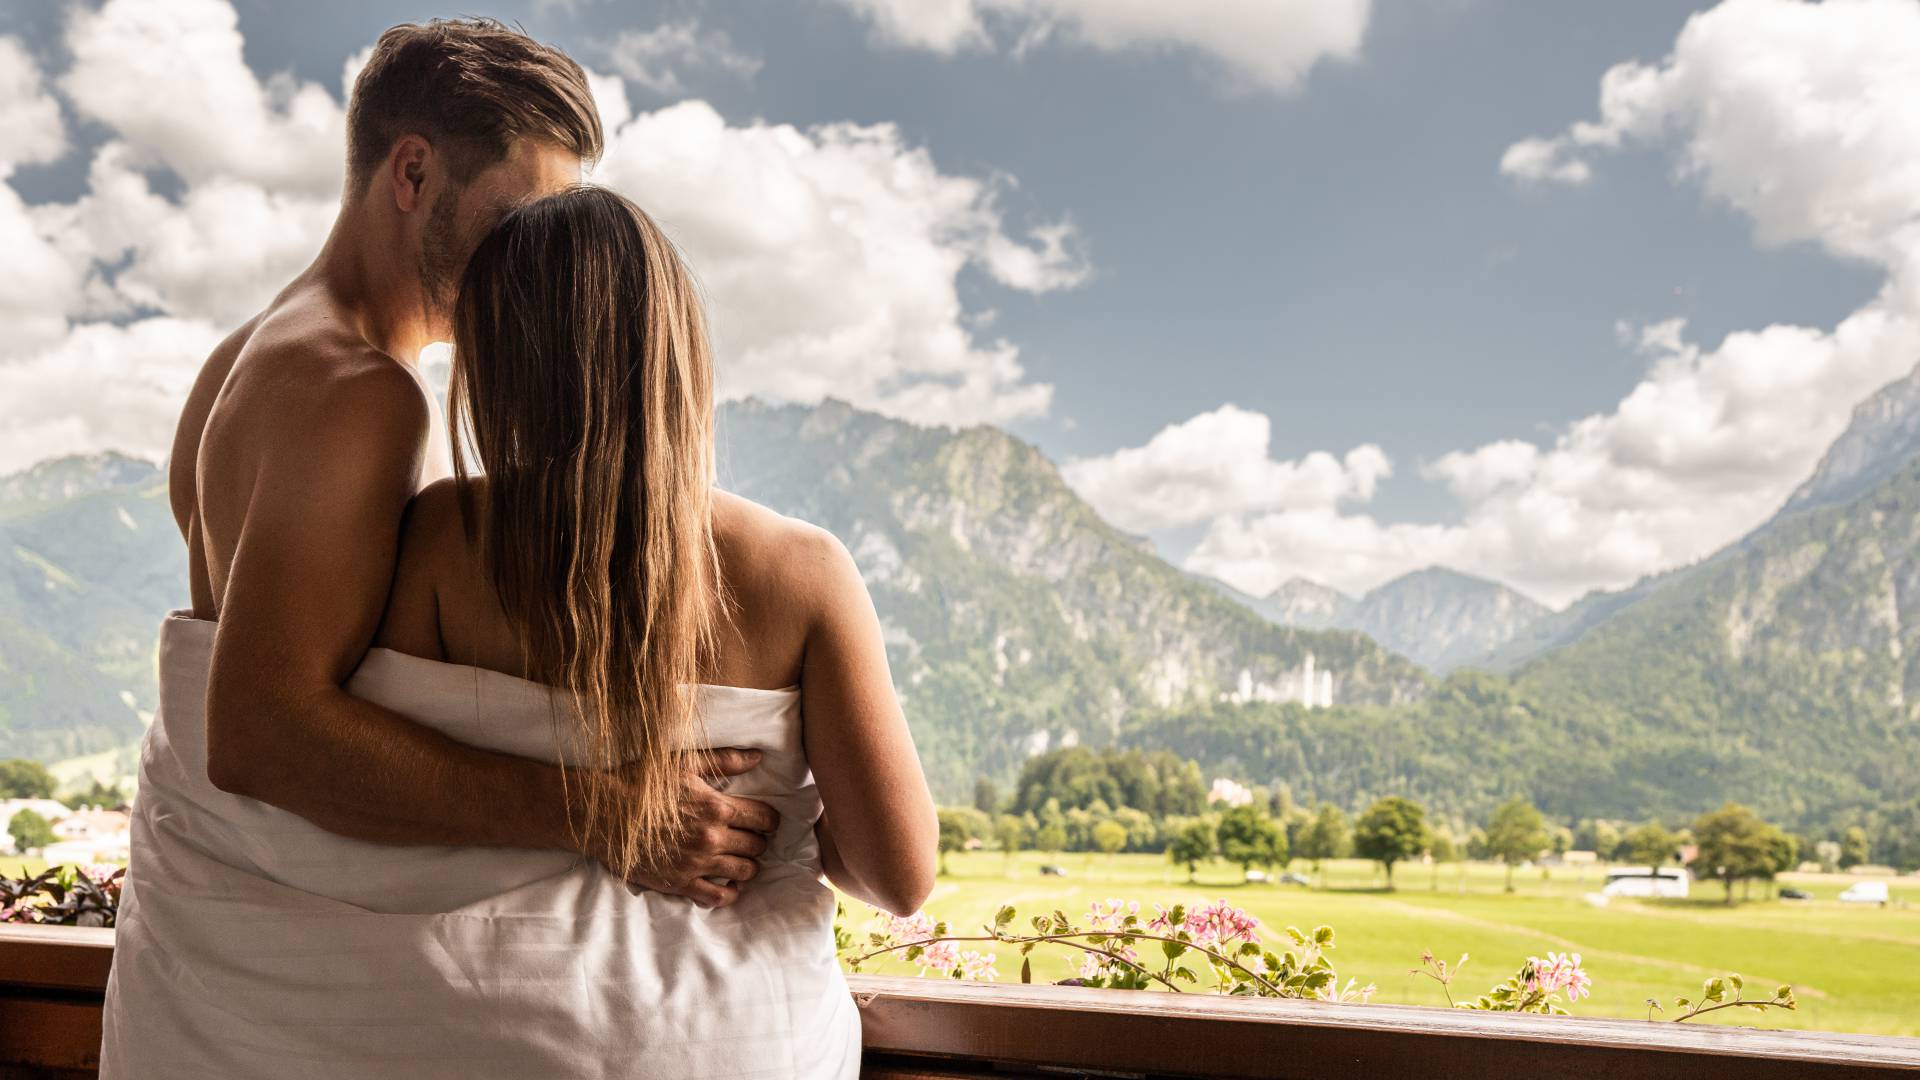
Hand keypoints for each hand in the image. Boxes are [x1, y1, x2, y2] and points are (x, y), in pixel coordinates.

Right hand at [593, 747, 779, 907]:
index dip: (769, 819)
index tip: (763, 820)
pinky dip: (728, 892)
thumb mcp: (684, 763)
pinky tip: (726, 884)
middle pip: (757, 847)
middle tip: (749, 838)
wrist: (603, 813)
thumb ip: (725, 761)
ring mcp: (697, 864)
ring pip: (744, 872)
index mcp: (717, 808)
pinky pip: (718, 897)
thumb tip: (758, 756)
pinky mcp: (679, 883)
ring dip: (747, 865)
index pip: (764, 819)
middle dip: (757, 841)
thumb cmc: (642, 783)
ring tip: (739, 858)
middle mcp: (712, 838)